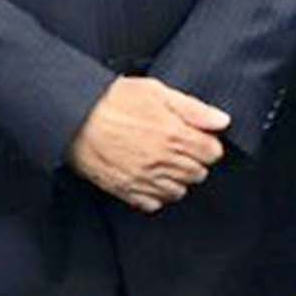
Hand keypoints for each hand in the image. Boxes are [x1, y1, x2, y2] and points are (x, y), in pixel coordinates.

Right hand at [68, 76, 229, 212]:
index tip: (195, 137)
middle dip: (193, 160)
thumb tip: (222, 121)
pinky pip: (153, 203)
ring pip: (178, 192)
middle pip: (198, 174)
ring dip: (176, 178)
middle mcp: (163, 161)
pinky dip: (155, 193)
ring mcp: (144, 179)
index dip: (206, 143)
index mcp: (174, 135)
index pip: (213, 153)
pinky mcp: (125, 189)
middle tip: (177, 147)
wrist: (73, 116)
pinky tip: (148, 176)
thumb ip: (193, 108)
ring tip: (162, 161)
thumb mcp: (155, 91)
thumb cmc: (111, 100)